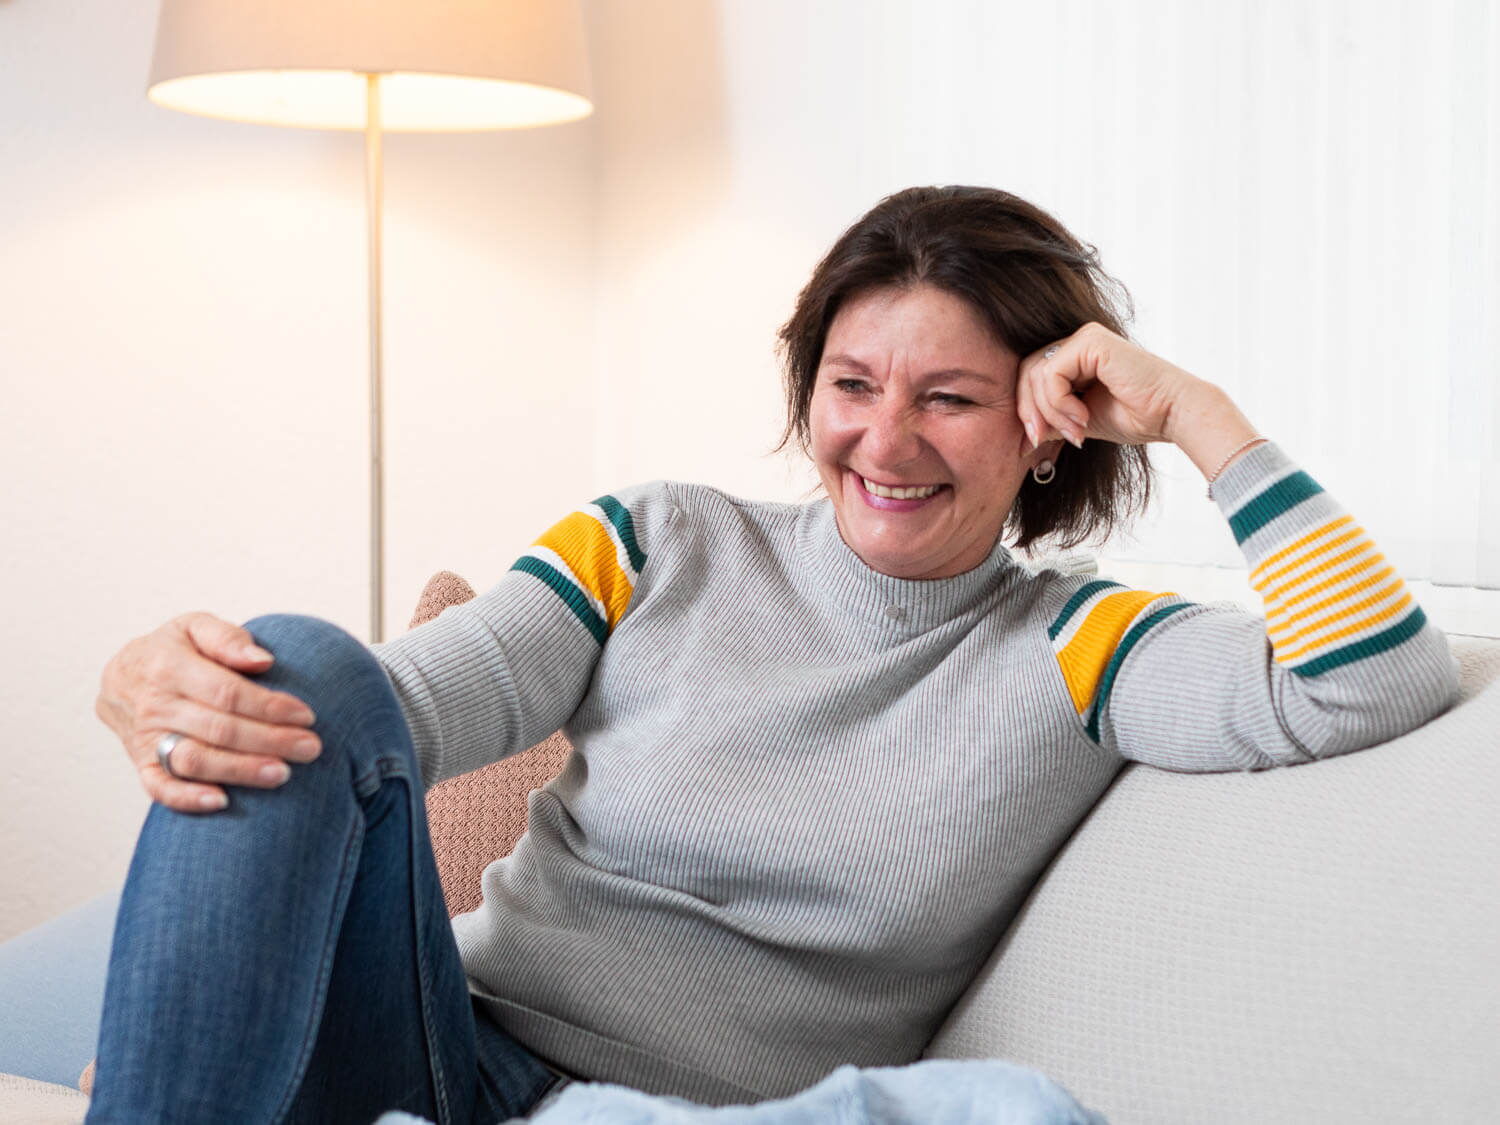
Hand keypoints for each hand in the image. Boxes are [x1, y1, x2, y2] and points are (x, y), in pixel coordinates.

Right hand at [96, 612, 322, 812]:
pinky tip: (223, 803)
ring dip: (240, 771)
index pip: (226, 692)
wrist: (121, 676)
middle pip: (218, 729)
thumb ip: (226, 637)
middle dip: (269, 740)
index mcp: (169, 667)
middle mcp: (155, 705)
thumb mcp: (193, 626)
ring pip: (194, 760)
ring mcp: (145, 738)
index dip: (268, 706)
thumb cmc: (171, 650)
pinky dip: (187, 799)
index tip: (306, 716)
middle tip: (310, 748)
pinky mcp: (141, 764)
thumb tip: (263, 660)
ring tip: (282, 774)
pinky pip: (159, 787)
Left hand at [1015, 321, 1207, 449]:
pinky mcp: (1091, 341)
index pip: (1031, 377)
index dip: (1026, 410)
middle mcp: (1078, 341)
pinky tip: (1082, 418)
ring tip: (1075, 431)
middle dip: (1030, 412)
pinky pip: (1052, 373)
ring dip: (1049, 411)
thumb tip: (1023, 439)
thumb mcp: (1081, 422)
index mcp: (1076, 357)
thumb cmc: (1137, 417)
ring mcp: (1085, 338)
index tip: (1034, 442)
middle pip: (1027, 373)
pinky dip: (1059, 402)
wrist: (1171, 416)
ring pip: (1036, 374)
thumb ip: (1053, 421)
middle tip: (1041, 440)